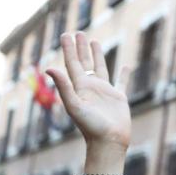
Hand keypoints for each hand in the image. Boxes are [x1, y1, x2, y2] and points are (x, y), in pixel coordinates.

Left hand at [47, 33, 130, 148]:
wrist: (108, 142)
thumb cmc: (91, 127)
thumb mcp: (75, 106)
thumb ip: (63, 86)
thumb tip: (49, 68)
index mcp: (80, 88)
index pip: (72, 64)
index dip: (68, 49)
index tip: (66, 34)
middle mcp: (91, 87)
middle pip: (84, 62)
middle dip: (80, 48)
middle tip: (78, 32)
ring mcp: (104, 92)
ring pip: (100, 68)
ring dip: (97, 55)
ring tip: (94, 41)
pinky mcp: (118, 98)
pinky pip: (121, 82)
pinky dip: (123, 74)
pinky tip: (126, 66)